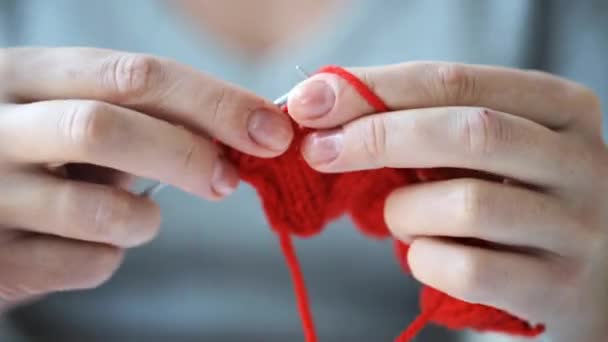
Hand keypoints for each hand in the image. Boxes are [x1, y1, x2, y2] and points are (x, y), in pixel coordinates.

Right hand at [0, 47, 292, 304]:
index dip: (213, 102)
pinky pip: (86, 264)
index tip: (270, 130)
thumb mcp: (74, 115)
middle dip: (187, 154)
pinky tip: (91, 243)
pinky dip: (112, 257)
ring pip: (99, 209)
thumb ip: (143, 119)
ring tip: (138, 217)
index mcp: (26, 76)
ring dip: (144, 218)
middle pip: (106, 127)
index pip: (134, 75)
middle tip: (228, 180)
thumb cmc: (37, 152)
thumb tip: (240, 135)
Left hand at [287, 62, 606, 340]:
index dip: (375, 89)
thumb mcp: (479, 148)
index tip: (312, 103)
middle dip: (377, 137)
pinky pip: (468, 269)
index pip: (455, 81)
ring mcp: (575, 227)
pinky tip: (425, 256)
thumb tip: (319, 103)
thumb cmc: (507, 196)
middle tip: (320, 151)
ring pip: (466, 205)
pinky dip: (424, 260)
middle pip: (469, 132)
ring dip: (405, 212)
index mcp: (559, 107)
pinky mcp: (556, 286)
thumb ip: (418, 120)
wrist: (577, 274)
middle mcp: (580, 161)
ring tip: (400, 218)